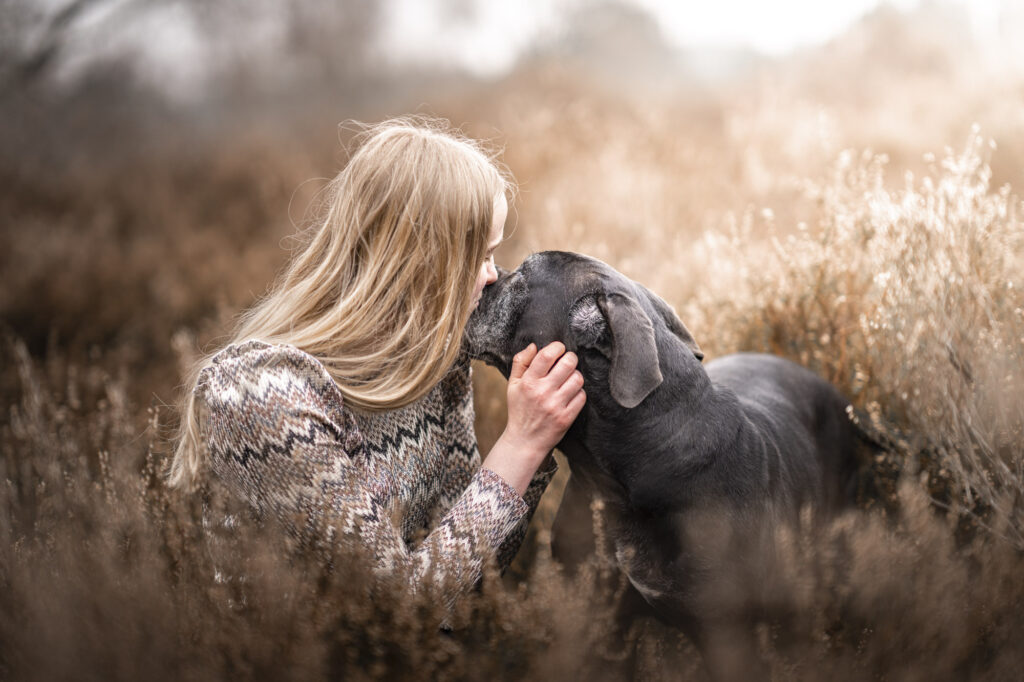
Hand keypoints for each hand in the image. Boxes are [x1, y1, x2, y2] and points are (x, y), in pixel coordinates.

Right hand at [504, 341, 585, 456]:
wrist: (524, 441)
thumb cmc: (519, 410)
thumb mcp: (512, 385)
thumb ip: (521, 362)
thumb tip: (534, 345)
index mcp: (528, 382)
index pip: (547, 355)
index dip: (557, 347)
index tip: (559, 349)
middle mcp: (542, 393)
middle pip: (568, 363)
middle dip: (570, 358)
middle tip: (567, 362)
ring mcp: (555, 406)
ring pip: (578, 378)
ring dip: (575, 376)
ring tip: (568, 379)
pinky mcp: (566, 418)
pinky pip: (582, 396)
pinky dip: (578, 392)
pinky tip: (570, 395)